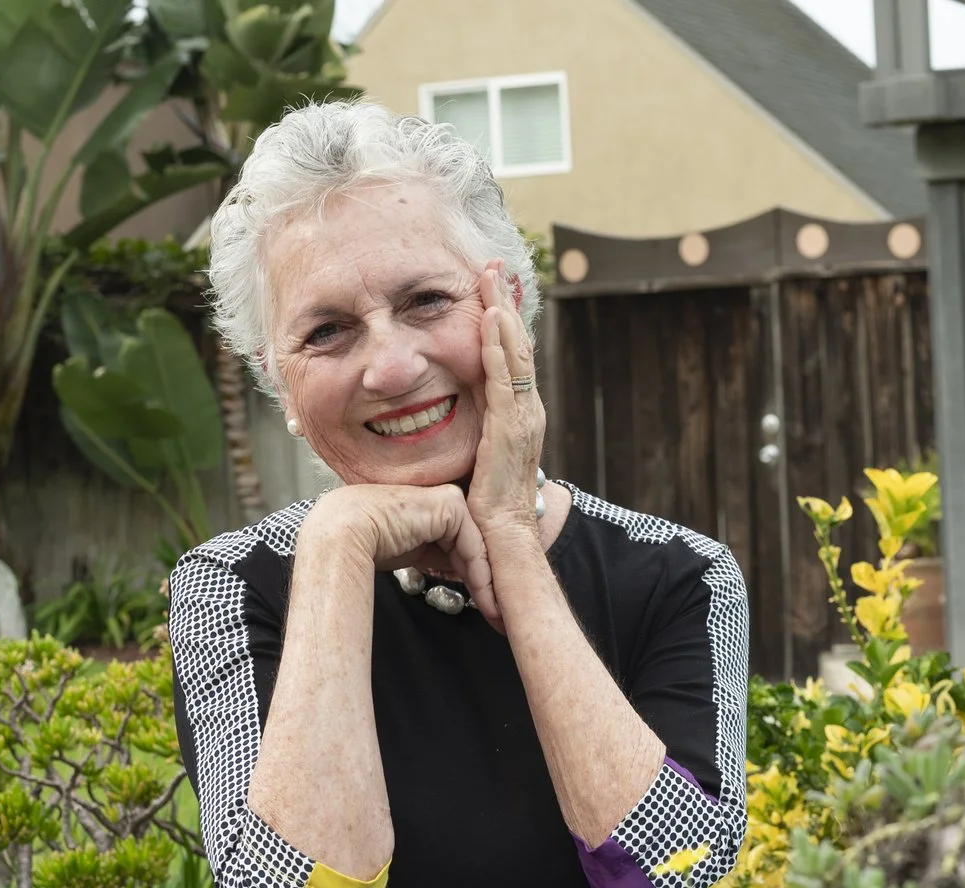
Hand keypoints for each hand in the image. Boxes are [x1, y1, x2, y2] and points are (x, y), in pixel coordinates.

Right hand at [305, 483, 498, 624]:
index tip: (487, 607)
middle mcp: (441, 497)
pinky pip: (474, 545)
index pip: (462, 543)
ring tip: (496, 614)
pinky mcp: (451, 502)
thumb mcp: (411, 554)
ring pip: (478, 546)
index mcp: (430, 506)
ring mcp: (447, 496)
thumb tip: (463, 574)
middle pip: (474, 545)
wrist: (342, 533)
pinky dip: (481, 574)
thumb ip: (437, 557)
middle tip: (499, 614)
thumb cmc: (363, 545)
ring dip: (488, 583)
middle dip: (488, 581)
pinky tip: (485, 600)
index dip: (474, 576)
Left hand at [464, 261, 547, 547]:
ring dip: (503, 313)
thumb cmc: (485, 512)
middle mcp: (527, 412)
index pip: (511, 360)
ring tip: (492, 279)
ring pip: (515, 355)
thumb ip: (467, 439)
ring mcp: (522, 419)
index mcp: (518, 418)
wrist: (504, 543)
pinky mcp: (510, 429)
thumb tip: (438, 426)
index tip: (491, 291)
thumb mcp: (475, 463)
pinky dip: (499, 347)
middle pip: (518, 347)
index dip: (503, 324)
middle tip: (494, 267)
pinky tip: (491, 320)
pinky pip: (505, 379)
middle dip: (505, 305)